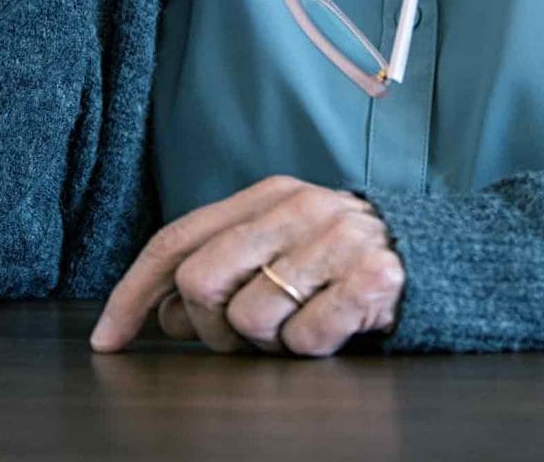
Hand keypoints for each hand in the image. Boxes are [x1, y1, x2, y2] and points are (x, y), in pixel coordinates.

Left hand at [89, 176, 404, 357]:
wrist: (436, 258)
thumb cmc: (340, 259)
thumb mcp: (279, 245)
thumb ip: (220, 265)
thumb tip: (160, 314)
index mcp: (268, 195)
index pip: (177, 240)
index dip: (133, 293)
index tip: (108, 340)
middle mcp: (300, 209)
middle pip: (200, 281)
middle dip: (208, 327)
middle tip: (240, 336)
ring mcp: (338, 242)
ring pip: (250, 318)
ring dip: (265, 342)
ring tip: (297, 324)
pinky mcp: (372, 280)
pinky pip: (305, 339)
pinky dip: (309, 348)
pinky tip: (331, 327)